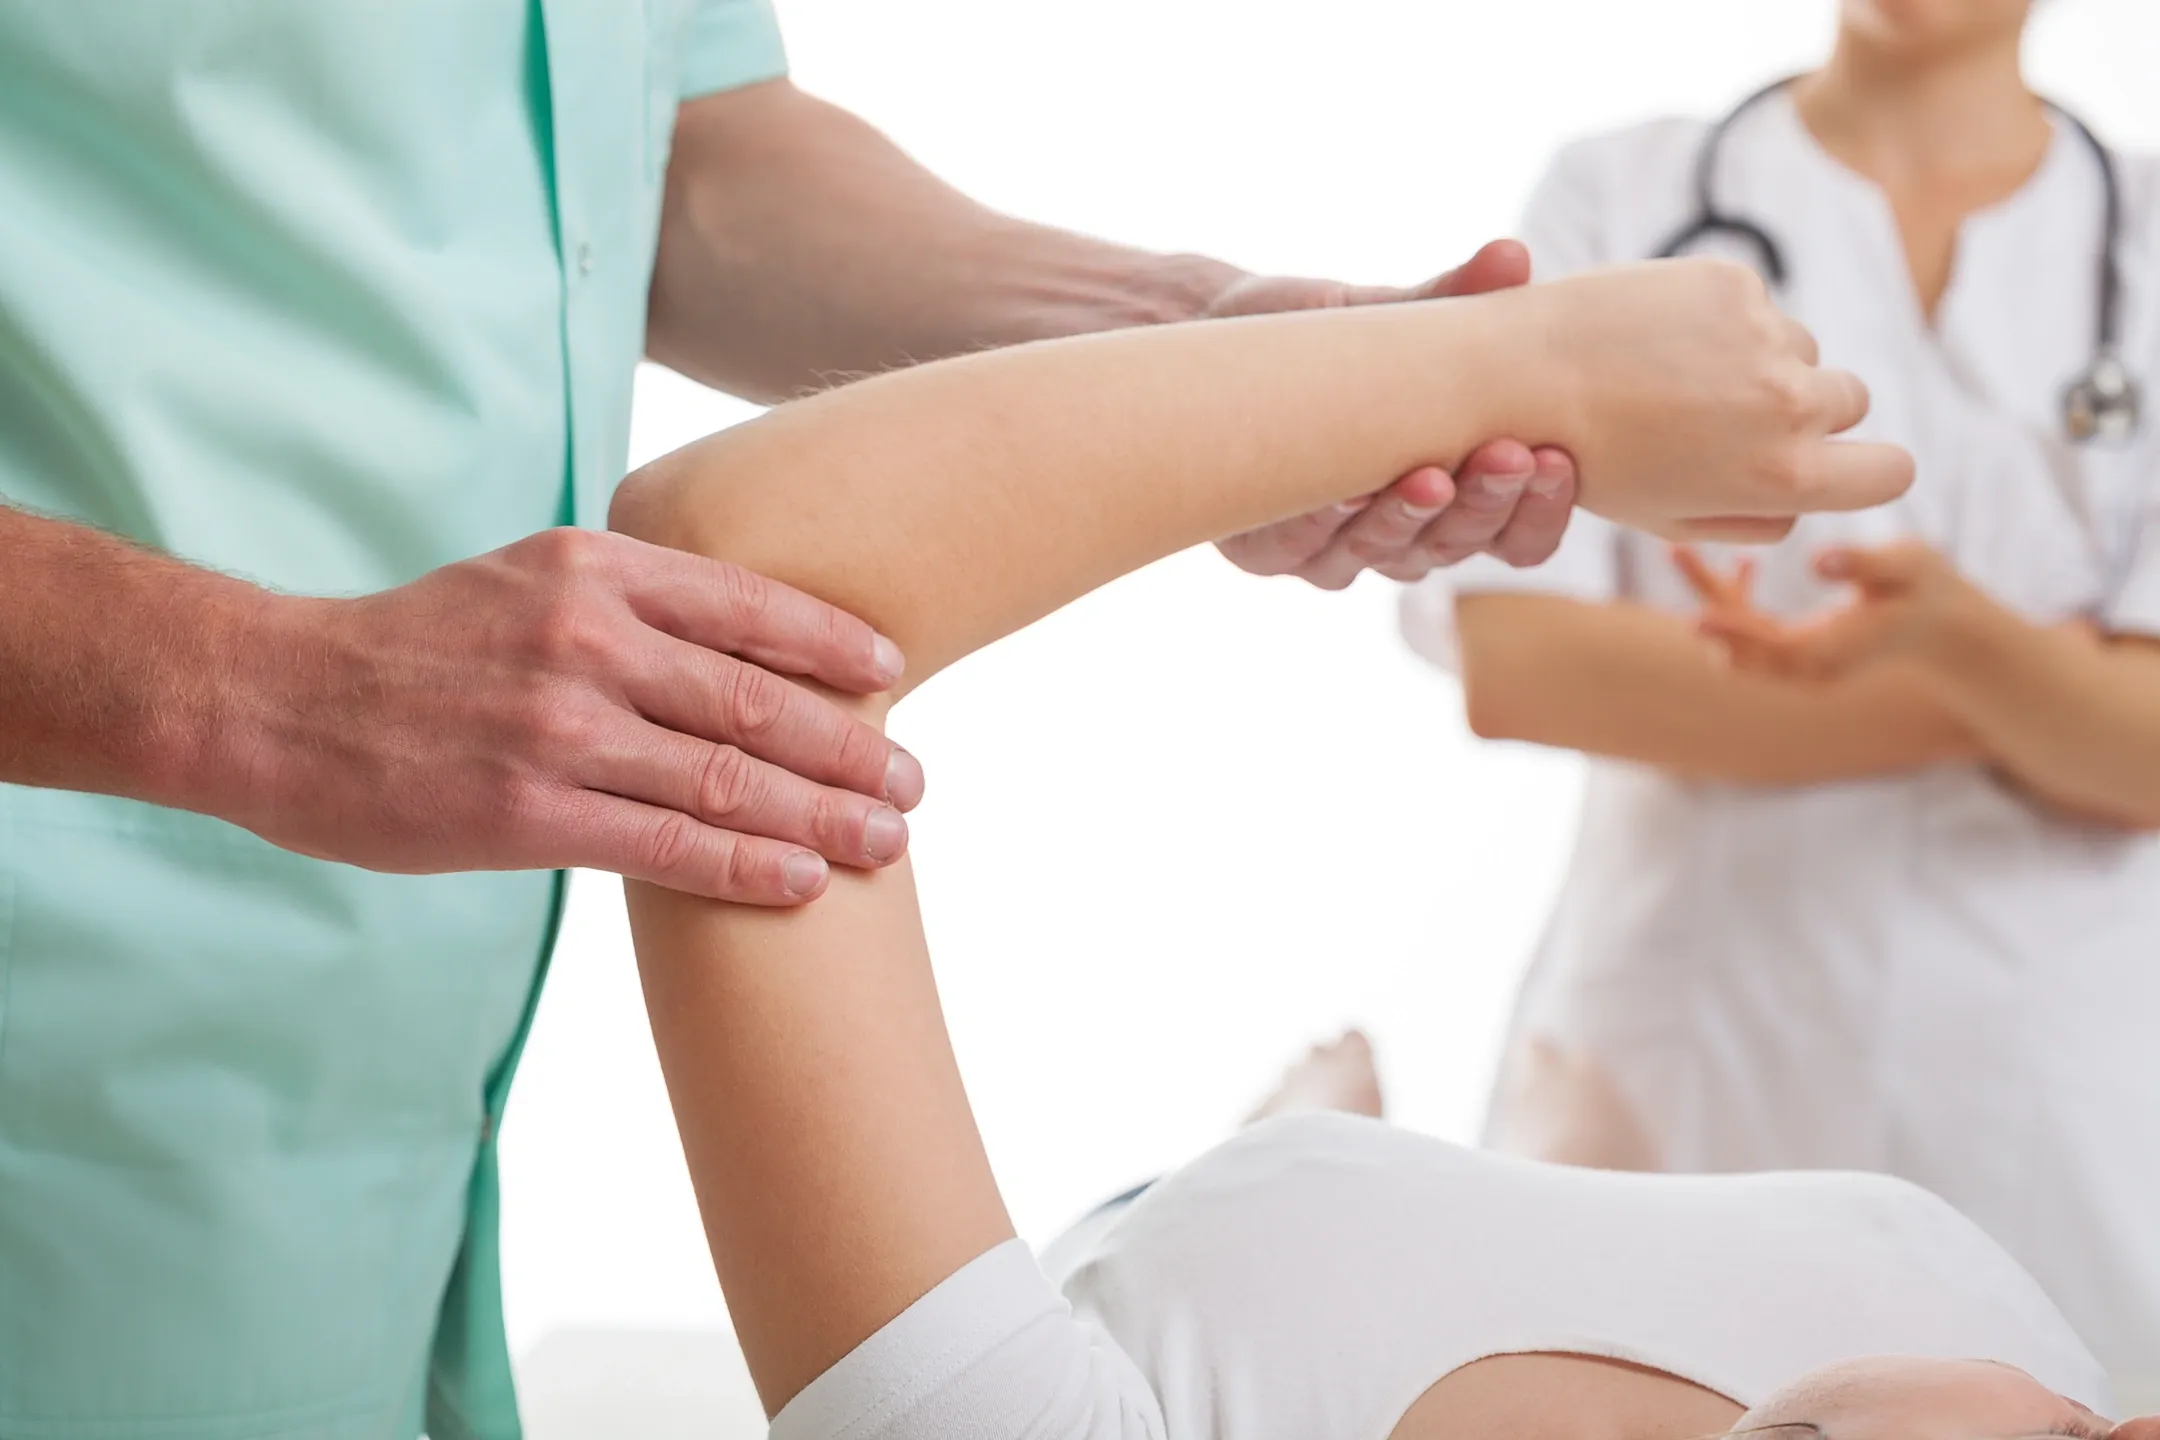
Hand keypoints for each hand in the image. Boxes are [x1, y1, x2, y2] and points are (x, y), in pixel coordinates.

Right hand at [223, 528, 923, 905]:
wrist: (279, 700)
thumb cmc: (415, 646)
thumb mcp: (525, 577)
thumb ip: (627, 597)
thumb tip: (737, 633)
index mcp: (594, 569)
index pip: (748, 605)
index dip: (833, 644)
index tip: (894, 673)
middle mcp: (587, 639)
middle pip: (758, 699)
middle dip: (852, 748)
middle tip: (915, 782)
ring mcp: (559, 728)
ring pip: (728, 775)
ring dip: (825, 814)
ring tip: (889, 840)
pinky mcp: (527, 813)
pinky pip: (666, 843)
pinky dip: (747, 863)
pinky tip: (805, 878)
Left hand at [1211, 240, 1578, 585]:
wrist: (1220, 336)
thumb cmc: (1325, 342)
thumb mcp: (1392, 320)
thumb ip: (1454, 301)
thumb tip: (1513, 257)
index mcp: (1454, 500)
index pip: (1518, 535)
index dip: (1542, 510)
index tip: (1556, 456)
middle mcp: (1402, 539)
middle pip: (1458, 547)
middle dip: (1486, 505)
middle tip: (1508, 455)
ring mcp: (1335, 552)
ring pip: (1389, 556)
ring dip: (1412, 518)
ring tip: (1430, 474)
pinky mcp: (1268, 551)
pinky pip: (1306, 548)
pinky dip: (1325, 522)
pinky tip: (1342, 491)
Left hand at [1522, 259, 1913, 541]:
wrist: (1523, 379)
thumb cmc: (1594, 462)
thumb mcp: (1674, 516)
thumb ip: (1757, 514)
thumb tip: (1814, 492)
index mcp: (1785, 477)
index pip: (1893, 472)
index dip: (1872, 468)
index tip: (1841, 459)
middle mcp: (1791, 404)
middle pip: (1850, 402)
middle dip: (1809, 409)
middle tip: (1730, 415)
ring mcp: (1766, 337)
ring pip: (1801, 349)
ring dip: (1761, 361)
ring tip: (1675, 377)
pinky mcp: (1733, 282)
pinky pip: (1755, 306)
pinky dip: (1719, 319)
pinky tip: (1655, 337)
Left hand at [1690, 540, 1989, 679]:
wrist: (1943, 626)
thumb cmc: (1928, 589)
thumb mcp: (1909, 568)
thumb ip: (1865, 564)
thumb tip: (1819, 561)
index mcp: (1829, 654)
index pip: (1769, 648)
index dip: (1733, 628)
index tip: (1698, 611)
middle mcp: (1807, 668)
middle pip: (1740, 647)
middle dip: (1707, 604)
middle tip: (1675, 551)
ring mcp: (1799, 665)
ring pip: (1738, 639)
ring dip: (1712, 598)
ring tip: (1679, 549)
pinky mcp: (1795, 651)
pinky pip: (1753, 631)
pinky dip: (1739, 601)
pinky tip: (1744, 563)